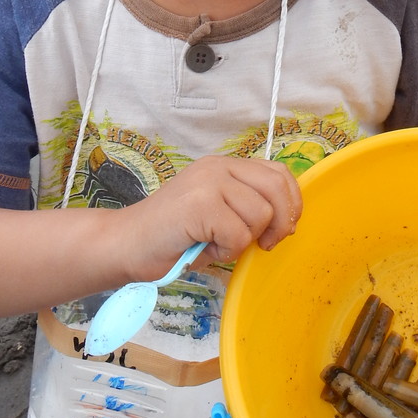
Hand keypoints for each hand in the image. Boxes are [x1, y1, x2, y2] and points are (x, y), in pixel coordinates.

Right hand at [119, 155, 301, 281]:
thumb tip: (289, 223)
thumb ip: (248, 207)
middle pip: (277, 188)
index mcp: (225, 166)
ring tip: (216, 243)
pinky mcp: (200, 204)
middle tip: (266, 245)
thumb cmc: (173, 237)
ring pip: (260, 215)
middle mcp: (218, 167)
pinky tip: (204, 248)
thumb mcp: (219, 214)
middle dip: (282, 222)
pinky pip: (238, 234)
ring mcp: (209, 183)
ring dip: (244, 241)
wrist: (126, 245)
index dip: (291, 203)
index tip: (283, 229)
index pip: (279, 173)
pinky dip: (226, 251)